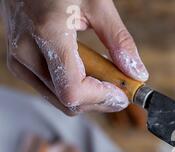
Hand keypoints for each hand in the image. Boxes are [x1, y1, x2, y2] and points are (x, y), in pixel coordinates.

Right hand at [1, 0, 147, 114]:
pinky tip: (87, 70)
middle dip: (99, 100)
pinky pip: (50, 90)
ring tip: (104, 73)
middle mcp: (26, 52)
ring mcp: (18, 60)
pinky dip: (74, 87)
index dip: (101, 99)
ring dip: (88, 96)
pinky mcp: (18, 63)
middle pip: (68, 101)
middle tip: (120, 86)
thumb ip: (119, 40)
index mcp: (47, 34)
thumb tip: (137, 74)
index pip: (73, 91)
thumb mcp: (97, 4)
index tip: (122, 93)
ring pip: (59, 100)